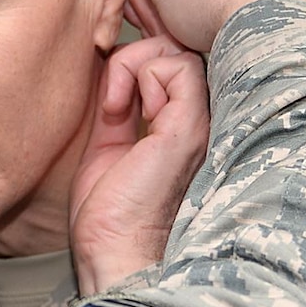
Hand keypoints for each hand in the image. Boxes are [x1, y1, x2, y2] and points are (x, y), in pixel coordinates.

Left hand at [70, 32, 210, 293]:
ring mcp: (198, 124)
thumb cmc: (108, 217)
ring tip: (114, 107)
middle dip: (134, 60)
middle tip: (110, 103)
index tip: (109, 104)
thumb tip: (113, 70)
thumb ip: (117, 109)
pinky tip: (120, 109)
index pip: (172, 68)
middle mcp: (198, 124)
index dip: (137, 66)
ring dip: (134, 66)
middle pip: (179, 53)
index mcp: (181, 130)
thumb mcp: (107, 148)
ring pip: (178, 53)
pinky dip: (139, 72)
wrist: (113, 253)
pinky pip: (178, 65)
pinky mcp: (189, 128)